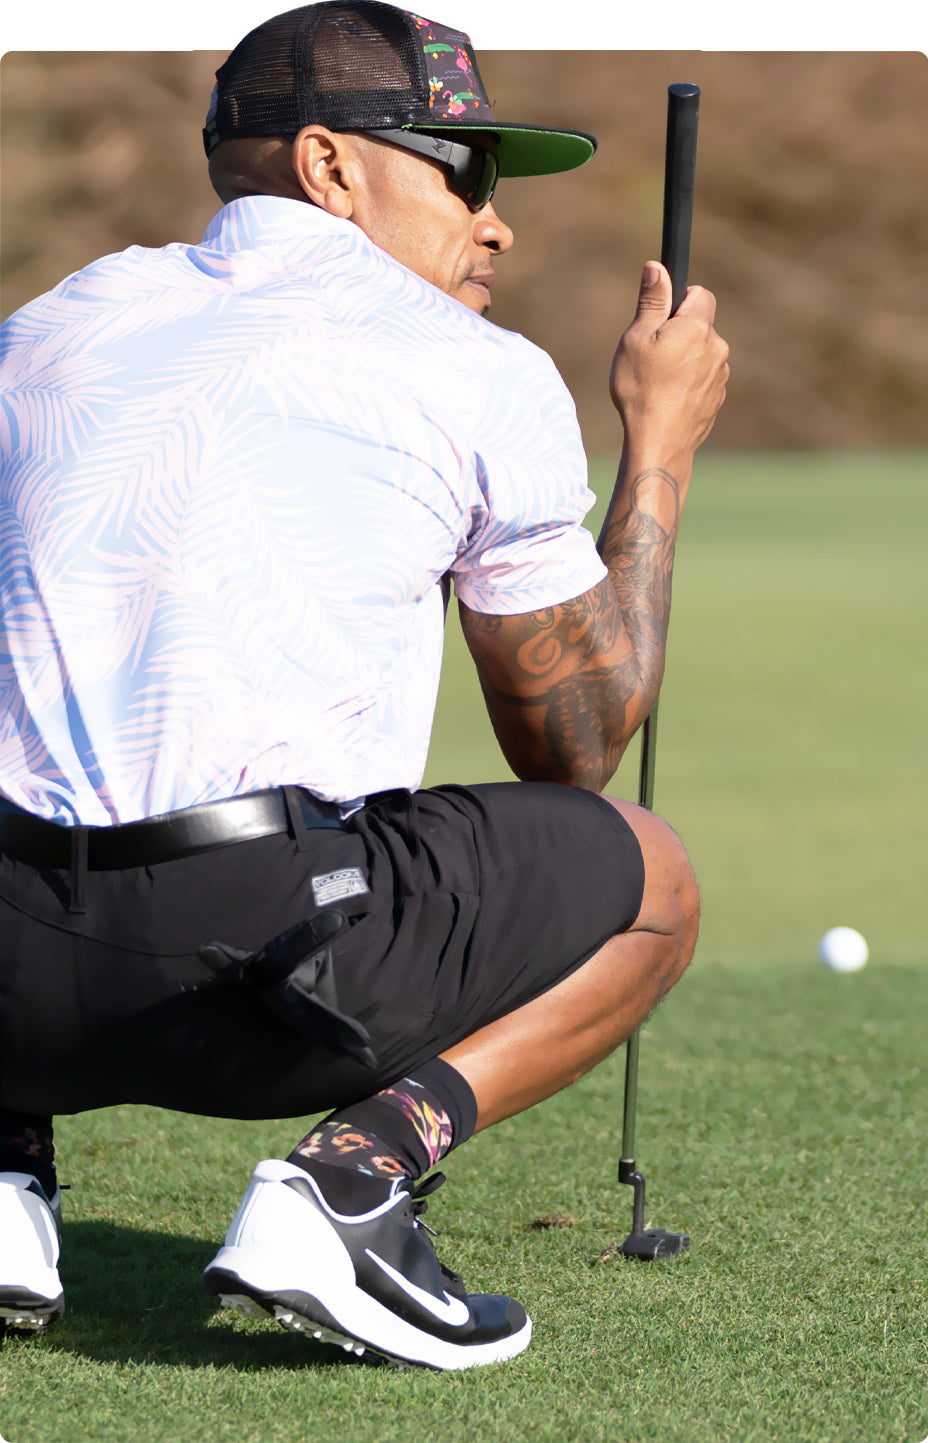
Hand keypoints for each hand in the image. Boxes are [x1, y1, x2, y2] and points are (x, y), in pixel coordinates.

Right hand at [609, 262, 729, 464]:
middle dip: (680, 332)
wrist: (659, 443)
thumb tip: (656, 267)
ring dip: (685, 360)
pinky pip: (703, 379)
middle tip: (652, 354)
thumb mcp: (636, 339)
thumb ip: (651, 302)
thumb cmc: (642, 390)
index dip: (680, 300)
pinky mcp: (718, 399)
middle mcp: (717, 348)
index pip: (701, 293)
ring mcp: (721, 376)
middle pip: (701, 326)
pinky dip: (688, 383)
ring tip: (658, 382)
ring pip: (702, 354)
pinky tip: (667, 399)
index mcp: (697, 328)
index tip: (661, 318)